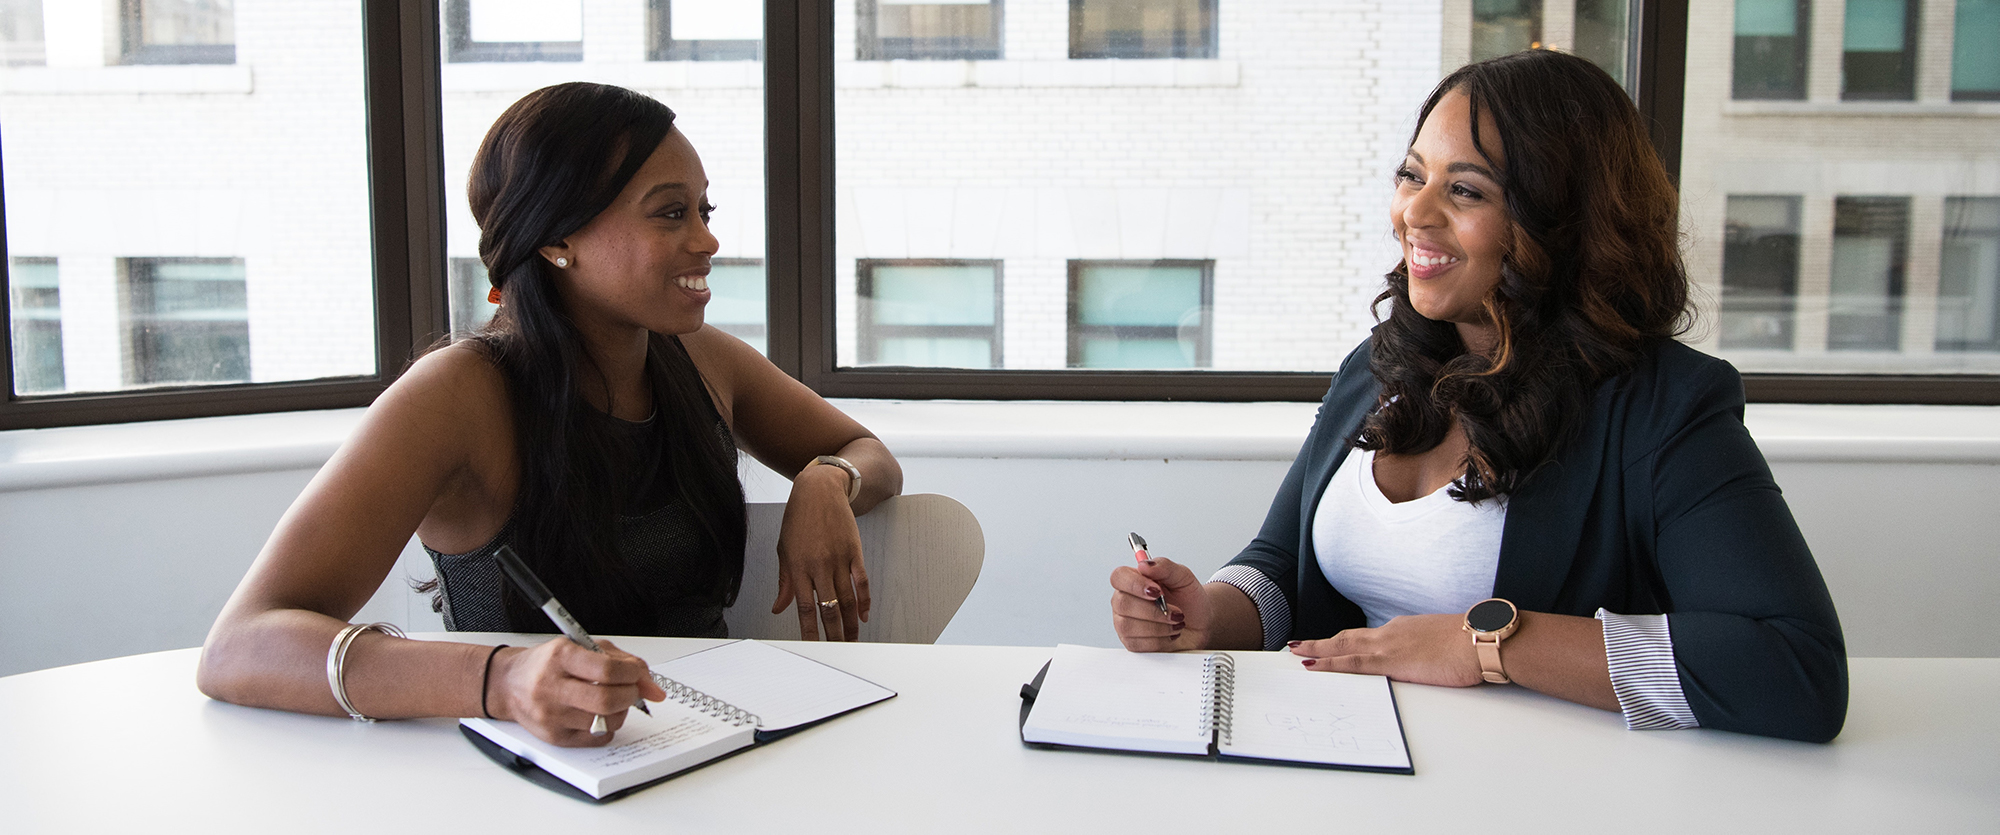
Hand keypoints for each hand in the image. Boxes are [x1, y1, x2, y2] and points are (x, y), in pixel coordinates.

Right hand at [487, 639, 666, 746]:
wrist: (509, 683)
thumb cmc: (548, 663)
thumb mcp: (581, 647)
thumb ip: (621, 661)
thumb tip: (654, 687)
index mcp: (560, 657)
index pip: (606, 670)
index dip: (632, 674)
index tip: (637, 675)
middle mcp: (551, 687)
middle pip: (606, 700)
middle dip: (630, 695)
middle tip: (632, 691)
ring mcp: (551, 715)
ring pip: (604, 722)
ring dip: (621, 712)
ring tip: (613, 701)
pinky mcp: (553, 737)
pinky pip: (596, 739)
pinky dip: (607, 727)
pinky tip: (599, 715)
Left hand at [772, 464, 869, 640]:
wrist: (819, 489)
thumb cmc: (798, 519)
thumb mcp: (784, 549)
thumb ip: (784, 581)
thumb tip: (779, 607)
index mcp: (798, 567)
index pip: (804, 607)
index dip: (809, 630)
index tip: (813, 647)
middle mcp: (819, 565)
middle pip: (828, 608)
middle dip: (833, 633)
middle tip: (838, 650)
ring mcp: (838, 558)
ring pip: (847, 599)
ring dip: (850, 623)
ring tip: (852, 640)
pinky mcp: (854, 551)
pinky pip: (862, 581)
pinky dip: (864, 600)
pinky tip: (863, 615)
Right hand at [1108, 557, 1209, 651]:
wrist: (1202, 623)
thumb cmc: (1189, 599)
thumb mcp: (1183, 577)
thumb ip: (1165, 566)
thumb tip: (1144, 564)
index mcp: (1134, 580)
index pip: (1118, 577)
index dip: (1134, 585)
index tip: (1157, 591)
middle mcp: (1125, 601)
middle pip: (1122, 604)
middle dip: (1154, 611)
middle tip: (1176, 612)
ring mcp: (1125, 623)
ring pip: (1128, 626)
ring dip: (1159, 627)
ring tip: (1176, 623)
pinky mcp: (1132, 643)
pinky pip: (1138, 644)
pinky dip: (1160, 640)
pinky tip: (1170, 634)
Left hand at [1288, 614, 1482, 686]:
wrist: (1482, 639)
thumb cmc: (1472, 643)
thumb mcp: (1445, 644)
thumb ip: (1428, 649)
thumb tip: (1427, 658)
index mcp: (1403, 629)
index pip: (1367, 636)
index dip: (1345, 640)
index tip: (1331, 643)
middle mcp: (1390, 633)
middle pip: (1347, 637)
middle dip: (1322, 642)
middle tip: (1298, 644)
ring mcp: (1388, 646)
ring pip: (1342, 647)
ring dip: (1316, 650)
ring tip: (1295, 652)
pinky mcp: (1391, 661)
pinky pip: (1350, 663)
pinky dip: (1328, 663)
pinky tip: (1312, 665)